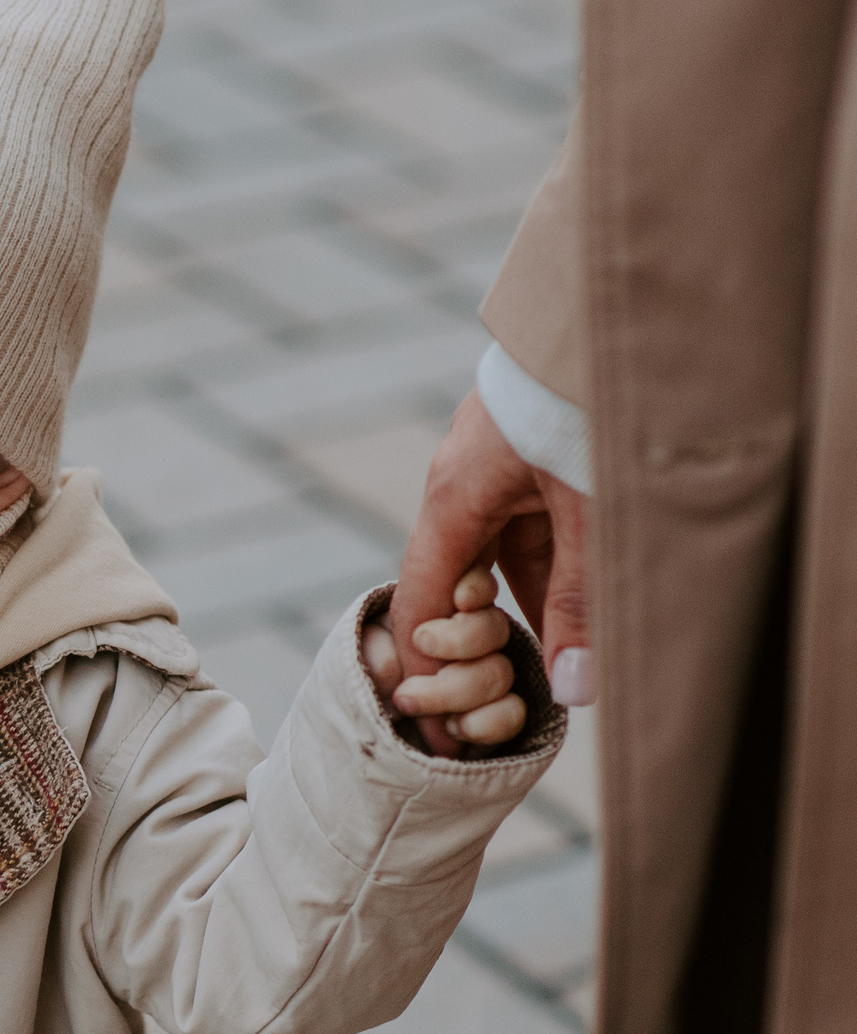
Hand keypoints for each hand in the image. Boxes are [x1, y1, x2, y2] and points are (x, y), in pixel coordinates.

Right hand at [388, 389, 590, 757]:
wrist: (618, 316)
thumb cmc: (596, 407)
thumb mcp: (596, 516)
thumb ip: (584, 602)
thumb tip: (572, 690)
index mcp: (453, 496)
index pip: (416, 600)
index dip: (422, 665)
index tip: (433, 717)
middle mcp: (459, 482)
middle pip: (454, 584)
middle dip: (477, 646)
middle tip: (497, 702)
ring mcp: (491, 465)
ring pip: (494, 558)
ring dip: (518, 609)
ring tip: (549, 666)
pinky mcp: (525, 453)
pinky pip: (522, 529)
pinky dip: (543, 572)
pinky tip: (575, 607)